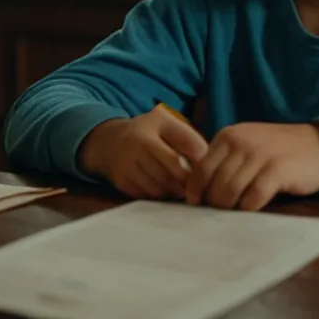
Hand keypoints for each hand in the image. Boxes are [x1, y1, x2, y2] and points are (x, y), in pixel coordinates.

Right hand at [78, 105, 208, 199]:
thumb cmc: (148, 134)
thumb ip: (188, 138)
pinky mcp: (122, 180)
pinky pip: (148, 194)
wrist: (108, 142)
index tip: (210, 168)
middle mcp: (141, 140)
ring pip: (163, 185)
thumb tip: (211, 162)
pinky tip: (165, 190)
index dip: (202, 159)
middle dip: (189, 180)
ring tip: (182, 188)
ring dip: (176, 190)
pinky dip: (160, 195)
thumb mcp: (167, 125)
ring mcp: (129, 162)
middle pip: (176, 169)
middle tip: (198, 186)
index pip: (189, 143)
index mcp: (158, 122)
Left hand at [185, 122, 318, 211]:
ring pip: (230, 191)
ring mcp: (259, 154)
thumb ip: (224, 162)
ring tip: (235, 216)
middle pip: (214, 183)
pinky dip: (249, 209)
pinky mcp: (278, 170)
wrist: (318, 145)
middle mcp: (241, 142)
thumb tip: (196, 192)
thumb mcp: (246, 147)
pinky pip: (254, 196)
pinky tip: (253, 211)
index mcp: (228, 135)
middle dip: (213, 204)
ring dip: (230, 209)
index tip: (198, 206)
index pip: (200, 168)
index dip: (196, 191)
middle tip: (218, 216)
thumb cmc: (277, 151)